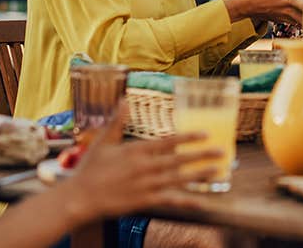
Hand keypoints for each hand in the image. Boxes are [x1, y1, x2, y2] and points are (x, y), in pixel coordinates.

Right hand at [63, 102, 220, 223]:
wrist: (80, 197)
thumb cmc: (90, 169)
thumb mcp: (103, 141)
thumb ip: (117, 120)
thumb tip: (124, 99)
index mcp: (137, 150)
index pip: (168, 142)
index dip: (188, 138)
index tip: (205, 134)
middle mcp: (146, 166)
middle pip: (180, 160)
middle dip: (202, 155)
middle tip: (222, 152)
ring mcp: (146, 185)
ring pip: (179, 179)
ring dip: (200, 175)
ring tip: (218, 171)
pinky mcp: (144, 201)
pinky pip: (170, 201)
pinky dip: (186, 201)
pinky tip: (201, 202)